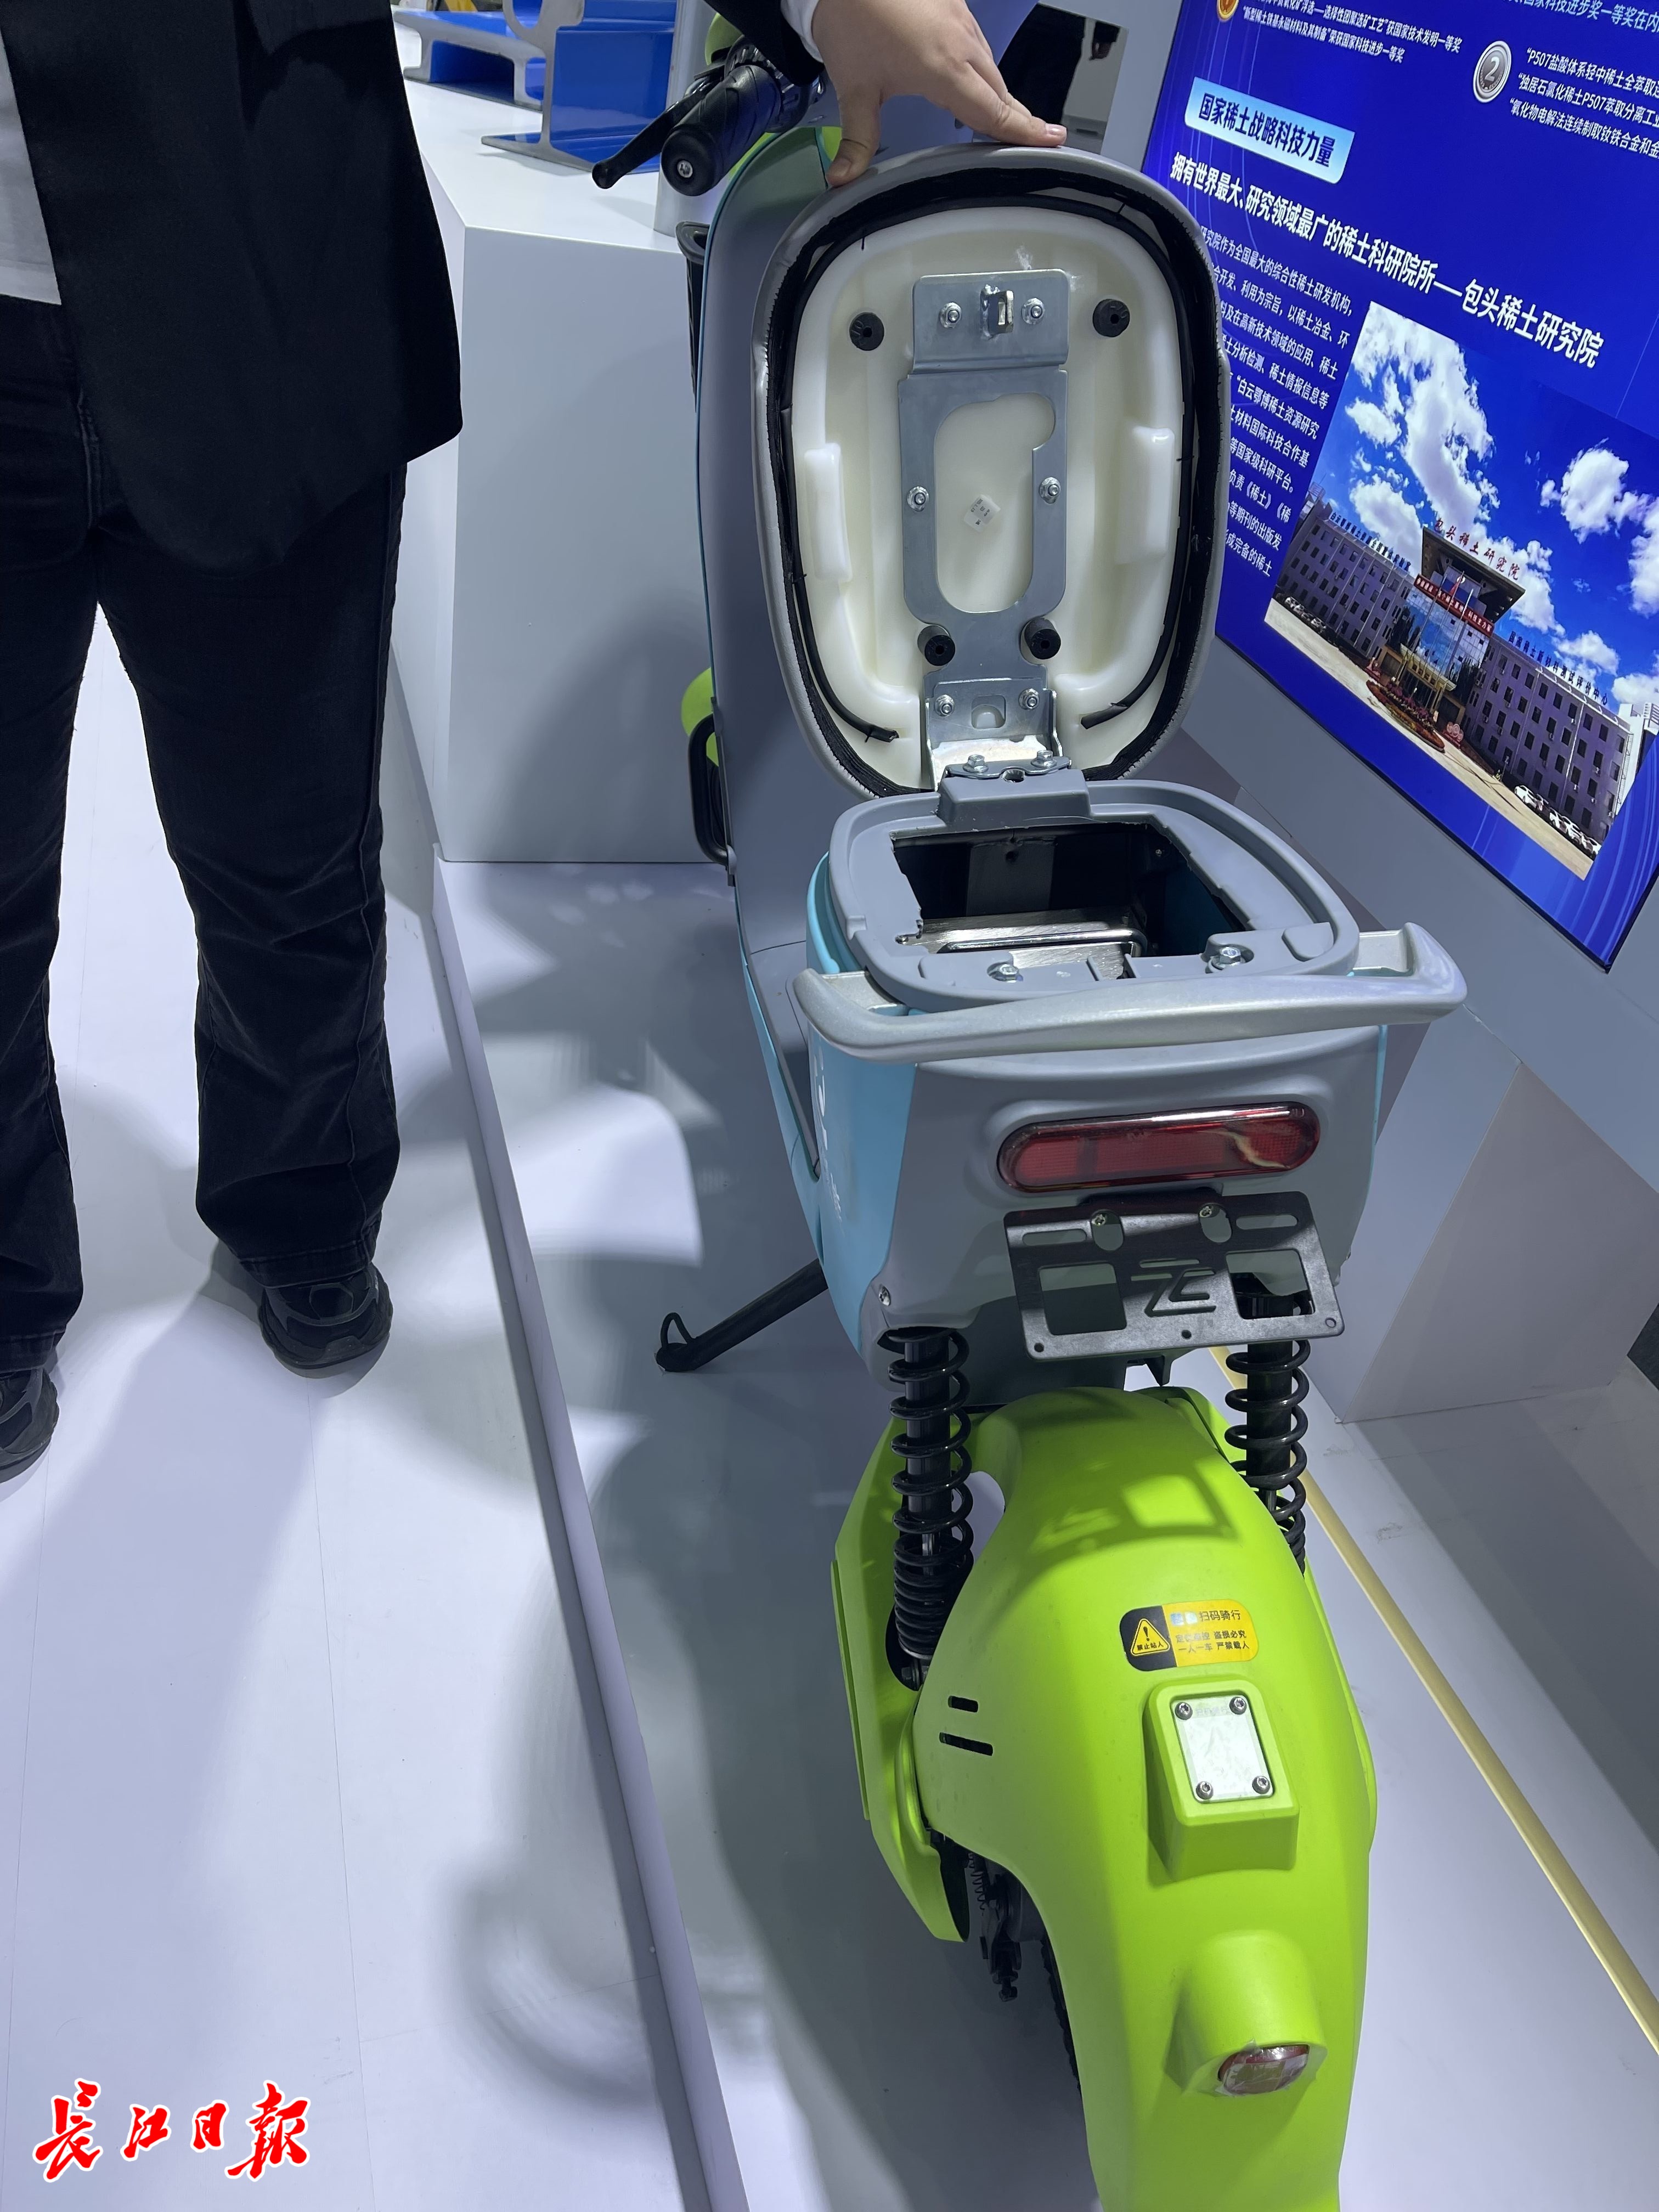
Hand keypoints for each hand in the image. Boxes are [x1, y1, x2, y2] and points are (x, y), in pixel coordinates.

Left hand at [810, 0, 1065, 185]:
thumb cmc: (851, 21)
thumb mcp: (853, 88)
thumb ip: (856, 139)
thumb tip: (843, 178)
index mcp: (943, 69)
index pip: (992, 111)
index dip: (1023, 130)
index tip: (1053, 140)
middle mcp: (962, 45)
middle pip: (998, 91)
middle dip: (1017, 118)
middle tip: (1039, 140)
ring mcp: (961, 22)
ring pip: (990, 67)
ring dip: (997, 94)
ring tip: (1005, 120)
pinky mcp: (955, 7)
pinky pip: (978, 46)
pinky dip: (982, 70)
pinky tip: (974, 82)